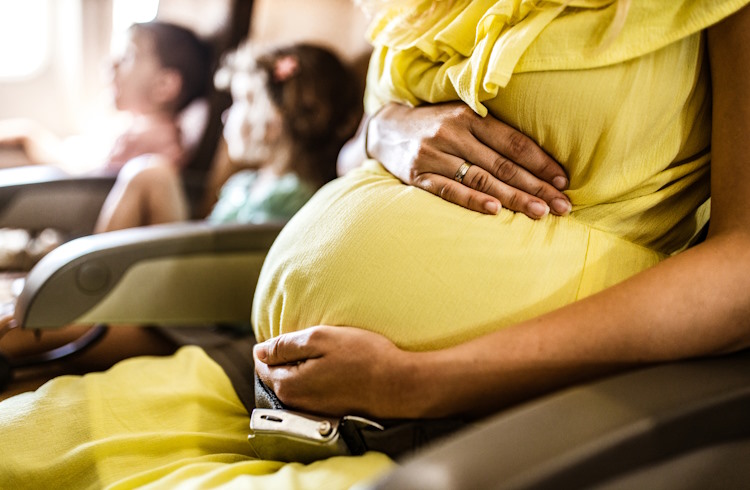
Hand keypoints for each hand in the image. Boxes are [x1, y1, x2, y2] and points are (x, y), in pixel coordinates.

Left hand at [254, 326, 425, 417]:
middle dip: (287, 356)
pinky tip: (336, 368)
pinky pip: (311, 390)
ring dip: (303, 366)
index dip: (274, 345)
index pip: (262, 363)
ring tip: (327, 353)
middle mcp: (295, 403)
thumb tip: (259, 350)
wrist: (398, 385)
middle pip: (277, 374)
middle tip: (314, 341)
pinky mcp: (328, 411)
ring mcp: (311, 410)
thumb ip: (284, 345)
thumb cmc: (362, 357)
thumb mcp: (320, 338)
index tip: (296, 335)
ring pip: (294, 382)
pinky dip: (316, 377)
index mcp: (287, 385)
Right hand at [367, 102, 570, 218]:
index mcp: (470, 115)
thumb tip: (538, 159)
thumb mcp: (462, 116)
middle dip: (536, 186)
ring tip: (539, 212)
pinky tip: (494, 211)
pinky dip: (472, 201)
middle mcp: (453, 133)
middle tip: (562, 205)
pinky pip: (449, 190)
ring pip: (480, 179)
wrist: (385, 128)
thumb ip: (492, 132)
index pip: (513, 142)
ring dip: (513, 198)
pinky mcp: (417, 175)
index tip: (563, 181)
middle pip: (502, 164)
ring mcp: (434, 155)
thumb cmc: (436, 125)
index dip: (541, 162)